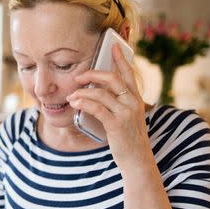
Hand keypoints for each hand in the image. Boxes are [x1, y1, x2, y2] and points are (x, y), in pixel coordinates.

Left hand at [66, 45, 152, 168]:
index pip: (129, 74)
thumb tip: (99, 93)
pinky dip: (83, 103)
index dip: (121, 59)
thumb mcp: (128, 119)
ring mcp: (126, 113)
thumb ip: (119, 105)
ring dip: (83, 92)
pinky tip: (75, 103)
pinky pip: (97, 108)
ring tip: (71, 96)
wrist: (138, 161)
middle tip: (78, 77)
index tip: (113, 47)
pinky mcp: (117, 124)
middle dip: (92, 74)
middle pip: (112, 78)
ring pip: (101, 93)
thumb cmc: (129, 141)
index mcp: (136, 99)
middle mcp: (133, 103)